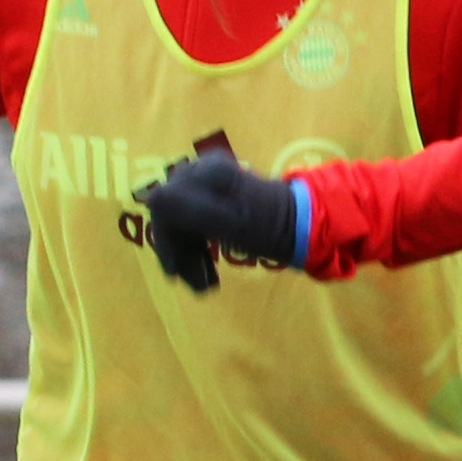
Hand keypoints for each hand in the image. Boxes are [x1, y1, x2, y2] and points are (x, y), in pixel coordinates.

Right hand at [134, 148, 303, 292]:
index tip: (175, 273)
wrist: (308, 224)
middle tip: (198, 286)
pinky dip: (198, 249)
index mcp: (205, 174)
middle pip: (172, 214)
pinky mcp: (217, 199)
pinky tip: (207, 273)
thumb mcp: (232, 220)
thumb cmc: (272, 226)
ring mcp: (209, 185)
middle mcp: (203, 174)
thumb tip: (153, 199)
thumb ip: (191, 208)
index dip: (166, 241)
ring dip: (189, 256)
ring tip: (205, 286)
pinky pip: (195, 225)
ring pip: (183, 223)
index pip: (164, 206)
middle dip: (180, 252)